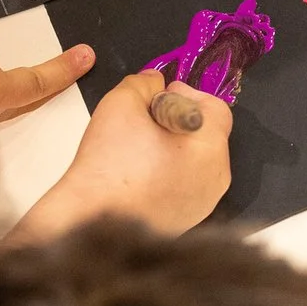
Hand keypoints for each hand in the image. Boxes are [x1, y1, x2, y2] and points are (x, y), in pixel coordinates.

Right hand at [9, 71, 232, 243]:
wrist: (90, 223)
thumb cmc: (109, 164)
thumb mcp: (122, 104)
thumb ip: (144, 83)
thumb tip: (155, 83)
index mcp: (211, 150)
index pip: (214, 108)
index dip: (185, 94)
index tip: (157, 98)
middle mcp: (216, 180)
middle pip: (205, 135)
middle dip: (176, 120)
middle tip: (143, 121)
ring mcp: (202, 205)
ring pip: (194, 162)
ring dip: (171, 148)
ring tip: (136, 148)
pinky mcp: (184, 223)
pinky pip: (182, 186)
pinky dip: (165, 174)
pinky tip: (136, 174)